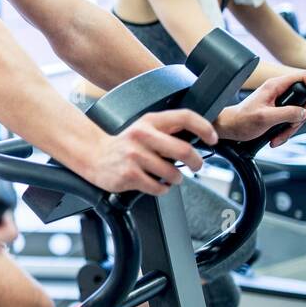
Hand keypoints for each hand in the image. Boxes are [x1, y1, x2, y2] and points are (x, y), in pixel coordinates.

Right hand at [84, 109, 216, 194]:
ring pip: (172, 173)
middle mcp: (142, 136)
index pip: (184, 117)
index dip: (204, 127)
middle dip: (196, 162)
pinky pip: (158, 187)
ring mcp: (134, 156)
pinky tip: (157, 184)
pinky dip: (162, 189)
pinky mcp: (129, 175)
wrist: (93, 155)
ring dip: (177, 178)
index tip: (212, 138)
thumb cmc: (123, 144)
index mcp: (150, 121)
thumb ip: (166, 131)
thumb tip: (197, 139)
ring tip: (171, 177)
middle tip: (197, 166)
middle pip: (183, 149)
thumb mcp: (143, 129)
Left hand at [215, 74, 305, 145]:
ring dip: (291, 127)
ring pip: (297, 112)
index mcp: (275, 86)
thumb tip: (303, 113)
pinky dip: (285, 130)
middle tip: (292, 126)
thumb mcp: (266, 117)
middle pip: (303, 99)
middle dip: (301, 116)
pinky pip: (289, 120)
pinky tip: (276, 137)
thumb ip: (287, 113)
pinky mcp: (277, 111)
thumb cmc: (241, 120)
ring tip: (279, 136)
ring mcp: (278, 101)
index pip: (303, 77)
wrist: (230, 128)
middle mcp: (277, 91)